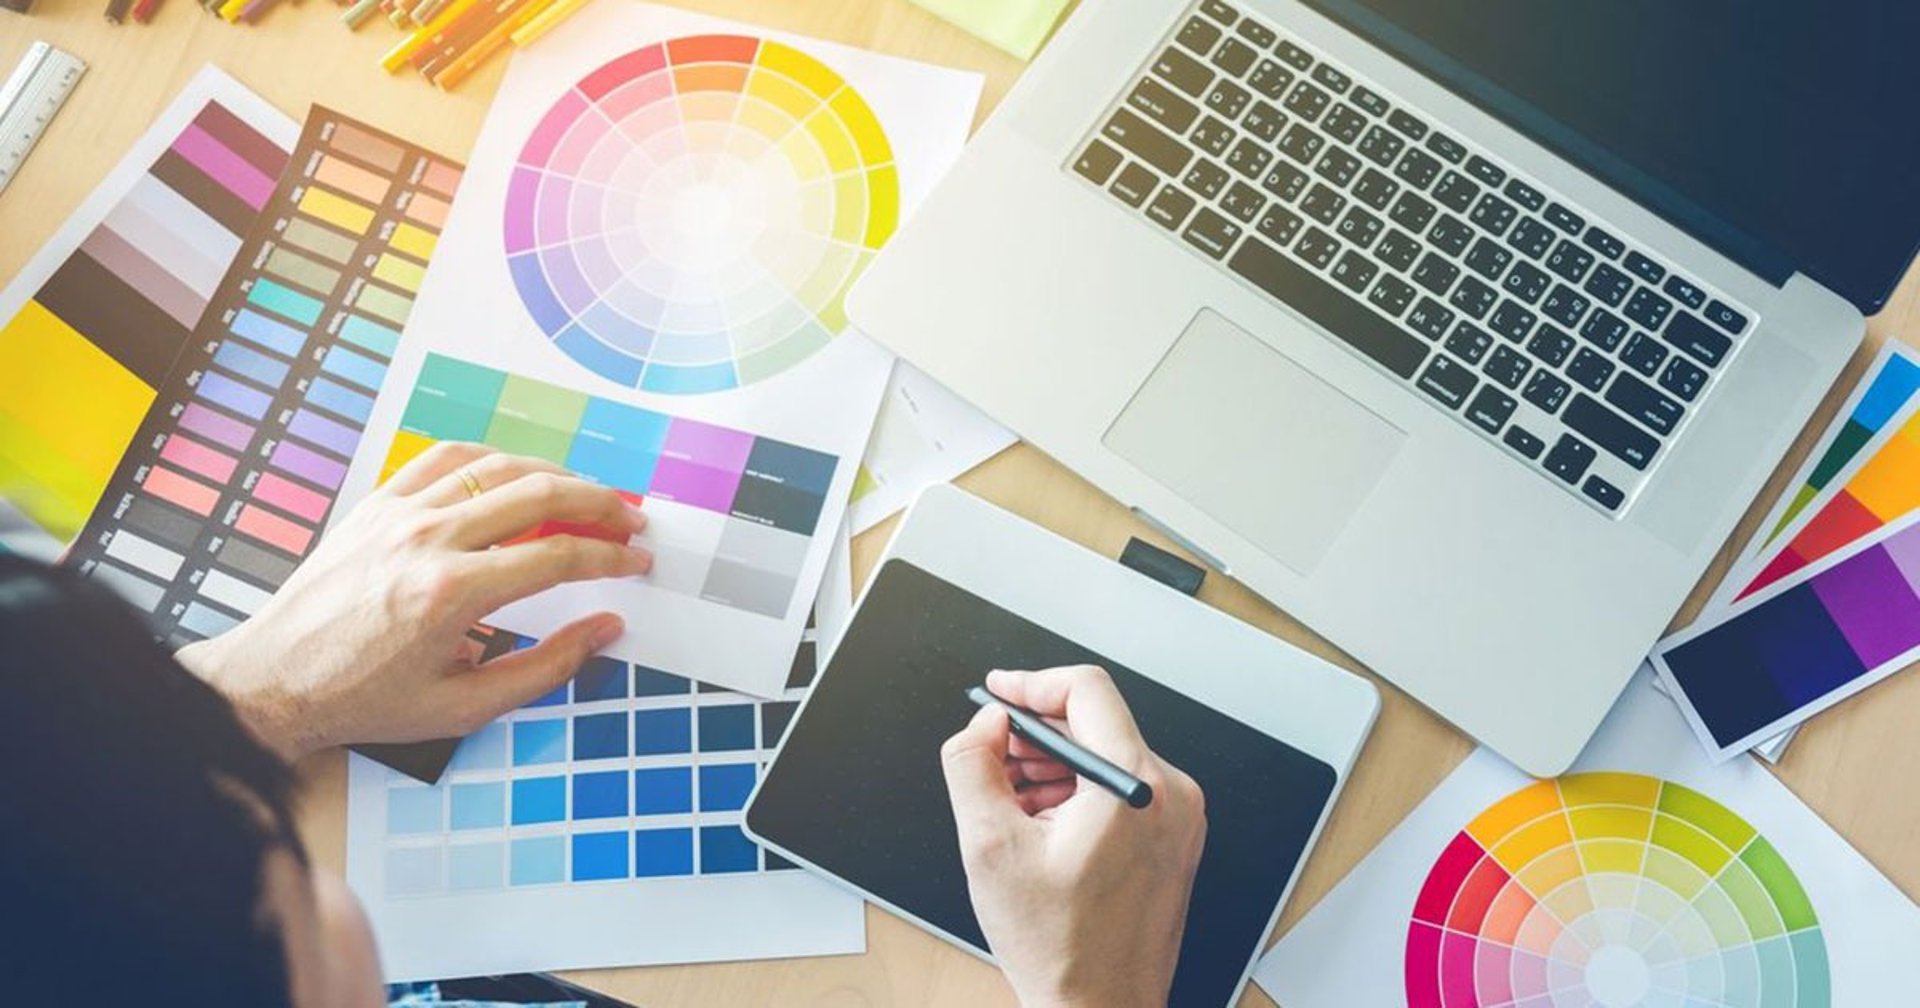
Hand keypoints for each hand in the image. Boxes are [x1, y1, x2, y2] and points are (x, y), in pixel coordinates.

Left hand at [178, 442, 650, 758]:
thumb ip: (546, 667)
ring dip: (555, 475)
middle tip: (630, 520)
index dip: (611, 556)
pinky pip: (447, 459)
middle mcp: (428, 540)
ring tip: (588, 494)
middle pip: (540, 494)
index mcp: (452, 594)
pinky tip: (519, 473)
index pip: (558, 556)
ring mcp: (400, 513)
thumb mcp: (464, 707)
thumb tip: (605, 629)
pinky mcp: (377, 503)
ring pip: (498, 467)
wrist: (272, 681)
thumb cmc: (364, 699)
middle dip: (599, 503)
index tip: (637, 561)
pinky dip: (493, 459)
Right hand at [940, 666, 1206, 1007]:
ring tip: (1012, 802)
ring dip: (1054, 766)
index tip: (998, 693)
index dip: (1031, 683)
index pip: (1086, 690)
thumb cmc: (1060, 948)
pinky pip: (1124, 789)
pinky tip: (1043, 825)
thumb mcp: (990, 846)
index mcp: (1136, 786)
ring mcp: (1180, 818)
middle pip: (1097, 723)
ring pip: (1108, 756)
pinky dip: (1079, 792)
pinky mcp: (1176, 839)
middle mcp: (1171, 794)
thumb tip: (985, 723)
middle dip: (1036, 734)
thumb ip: (974, 765)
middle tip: (993, 756)